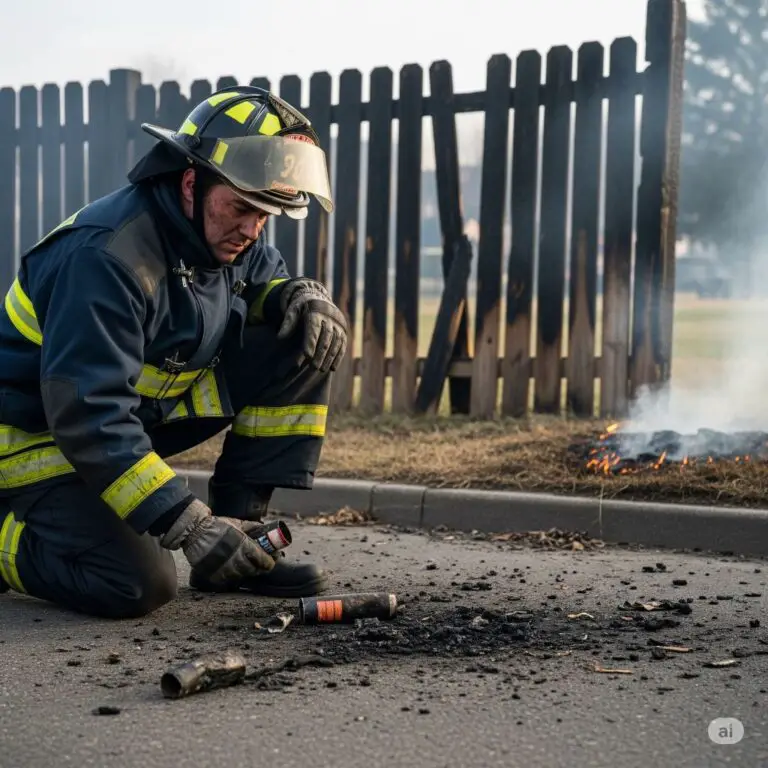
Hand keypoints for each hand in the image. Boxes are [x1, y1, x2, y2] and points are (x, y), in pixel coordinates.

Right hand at [160, 499, 275, 583]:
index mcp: (243, 544)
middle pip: (253, 569)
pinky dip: (233, 576)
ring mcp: (224, 568)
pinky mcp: (214, 574)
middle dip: (259, 568)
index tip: (272, 561)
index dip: (269, 562)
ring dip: (246, 572)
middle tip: (261, 565)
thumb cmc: (217, 525)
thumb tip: (264, 528)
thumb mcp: (237, 523)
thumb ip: (251, 527)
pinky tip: (234, 571)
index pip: (262, 559)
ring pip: (241, 576)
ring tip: (248, 567)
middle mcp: (235, 558)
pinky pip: (228, 580)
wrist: (195, 532)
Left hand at [276, 278, 347, 371]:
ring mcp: (338, 325)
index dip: (311, 342)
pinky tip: (333, 367)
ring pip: (336, 342)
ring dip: (330, 357)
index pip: (314, 328)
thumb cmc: (302, 307)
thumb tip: (280, 337)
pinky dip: (338, 356)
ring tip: (322, 369)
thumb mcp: (293, 310)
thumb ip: (287, 323)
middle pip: (326, 337)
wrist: (318, 297)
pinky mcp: (343, 331)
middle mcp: (329, 318)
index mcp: (315, 311)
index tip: (307, 355)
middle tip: (314, 367)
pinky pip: (342, 344)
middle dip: (320, 353)